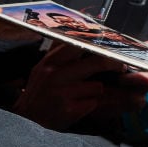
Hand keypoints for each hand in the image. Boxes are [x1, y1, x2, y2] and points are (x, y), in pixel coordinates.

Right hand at [14, 44, 147, 128]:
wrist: (26, 115)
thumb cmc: (41, 88)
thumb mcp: (45, 65)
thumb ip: (62, 51)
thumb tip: (83, 31)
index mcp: (52, 60)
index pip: (81, 45)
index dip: (101, 46)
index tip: (112, 49)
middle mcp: (56, 74)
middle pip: (98, 63)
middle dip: (115, 65)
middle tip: (121, 68)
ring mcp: (62, 93)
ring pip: (98, 86)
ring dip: (98, 90)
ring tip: (88, 93)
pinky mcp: (68, 110)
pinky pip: (93, 104)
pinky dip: (91, 104)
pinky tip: (82, 105)